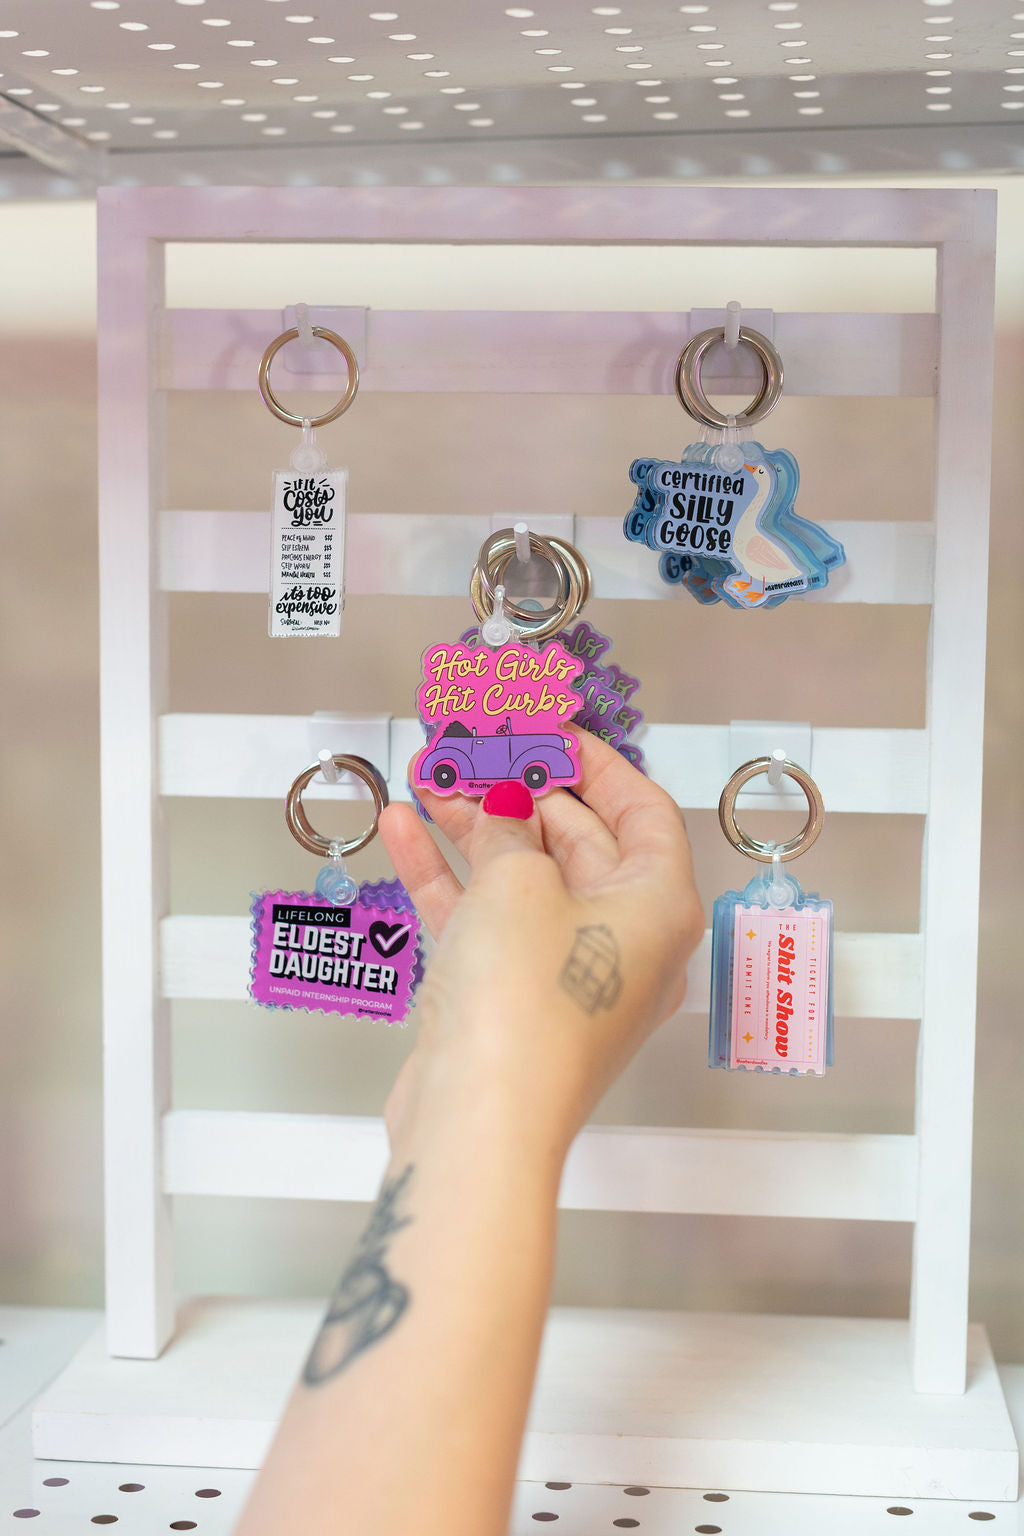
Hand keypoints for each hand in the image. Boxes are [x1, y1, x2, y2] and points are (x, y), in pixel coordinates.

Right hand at [378, 728, 703, 1161]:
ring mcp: (568, 975)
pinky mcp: (514, 1002)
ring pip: (524, 881)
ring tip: (428, 779)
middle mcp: (626, 942)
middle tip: (473, 750)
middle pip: (579, 843)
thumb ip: (511, 827)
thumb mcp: (518, 882)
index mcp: (659, 906)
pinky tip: (406, 830)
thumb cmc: (525, 1003)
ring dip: (474, 828)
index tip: (549, 730)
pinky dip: (449, 877)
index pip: (641, 810)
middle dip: (519, 792)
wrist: (479, 1119)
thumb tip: (507, 806)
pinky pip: (487, 922)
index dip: (594, 763)